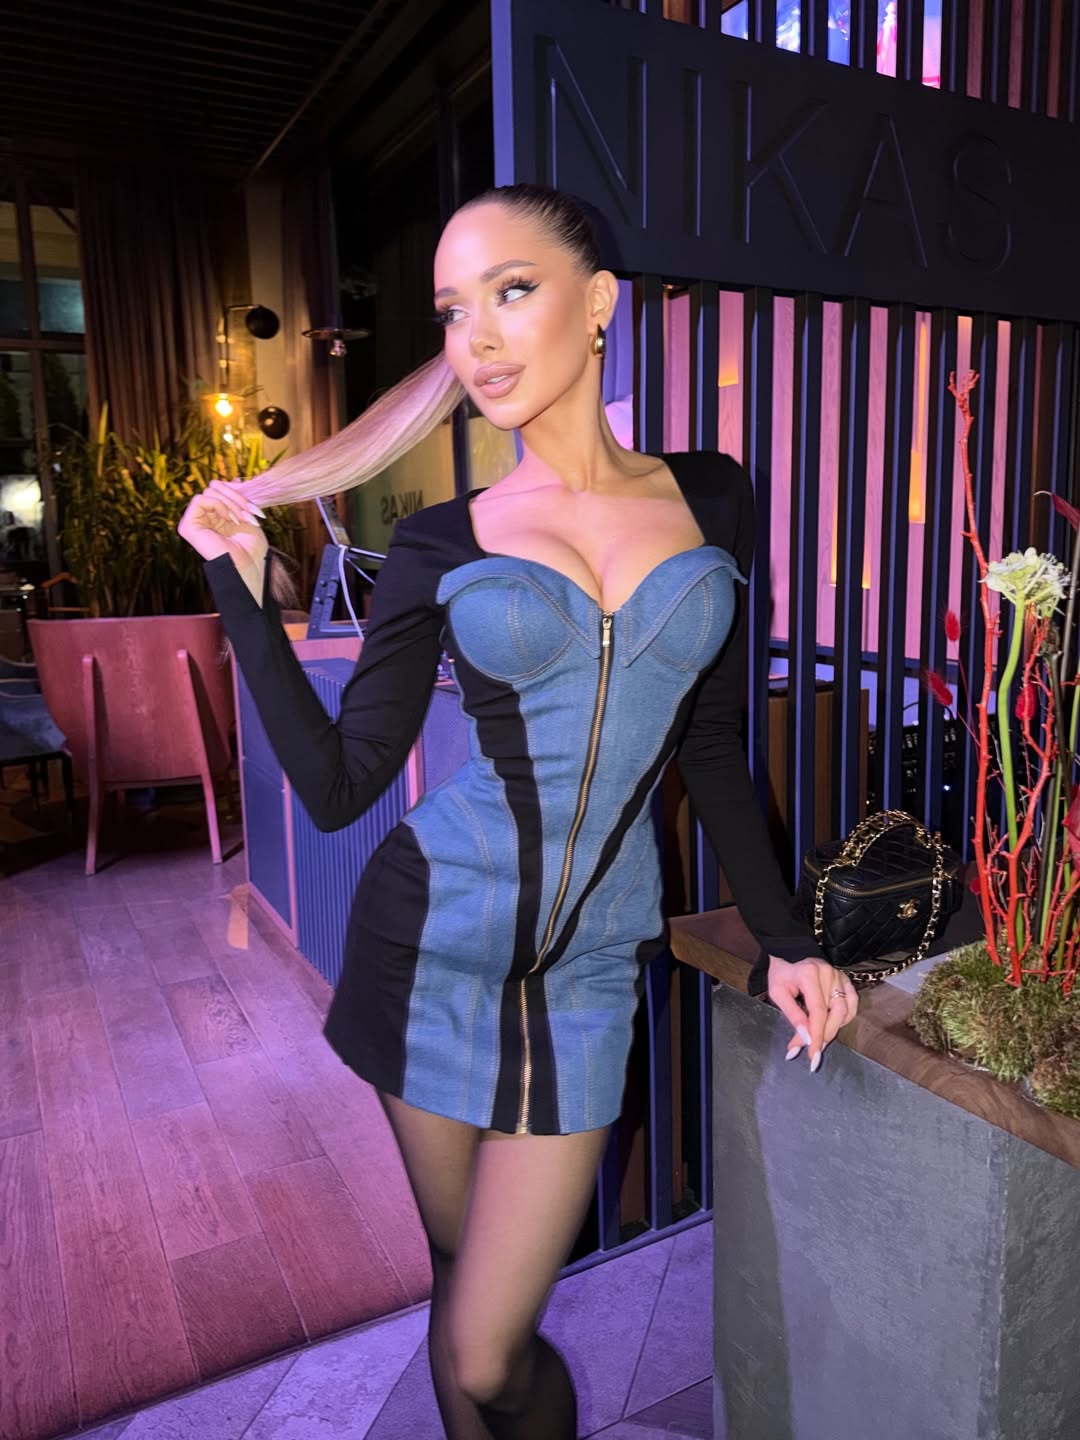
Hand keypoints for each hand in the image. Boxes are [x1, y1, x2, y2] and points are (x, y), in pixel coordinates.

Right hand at [177, 479, 267, 581]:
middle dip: (237, 497)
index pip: (219, 488)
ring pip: (209, 491)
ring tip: (243, 519)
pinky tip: (230, 520)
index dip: (237, 492)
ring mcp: (194, 522)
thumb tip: (234, 479)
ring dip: (232, 503)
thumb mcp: (247, 516)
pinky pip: (200, 500)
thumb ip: (238, 497)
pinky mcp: (187, 526)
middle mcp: (203, 518)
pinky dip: (219, 505)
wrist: (248, 567)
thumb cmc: (251, 549)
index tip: (254, 508)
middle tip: (251, 514)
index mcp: (215, 515)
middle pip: (214, 486)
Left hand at [765, 956, 858, 1072]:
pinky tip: (831, 1024)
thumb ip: (793, 1015)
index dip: (817, 1035)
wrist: (791, 952)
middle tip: (812, 1052)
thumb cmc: (782, 974)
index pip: (818, 1011)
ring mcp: (840, 976)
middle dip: (824, 1036)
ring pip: (846, 1011)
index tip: (812, 1055)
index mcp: (809, 974)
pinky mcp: (846, 980)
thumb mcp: (778, 993)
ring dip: (834, 1029)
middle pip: (835, 1013)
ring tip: (819, 1040)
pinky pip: (852, 1004)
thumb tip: (805, 1039)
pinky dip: (844, 1018)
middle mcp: (829, 974)